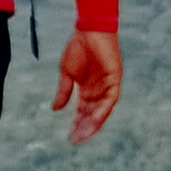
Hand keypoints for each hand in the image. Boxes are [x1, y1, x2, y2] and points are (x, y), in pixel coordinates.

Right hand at [56, 28, 122, 143]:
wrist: (90, 30)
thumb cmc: (79, 48)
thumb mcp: (67, 73)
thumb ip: (64, 92)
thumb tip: (55, 109)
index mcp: (88, 89)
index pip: (83, 111)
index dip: (77, 124)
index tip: (70, 137)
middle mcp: (99, 90)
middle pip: (93, 114)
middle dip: (84, 128)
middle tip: (75, 140)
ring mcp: (108, 86)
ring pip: (102, 110)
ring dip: (93, 123)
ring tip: (84, 134)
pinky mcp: (115, 79)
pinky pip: (110, 99)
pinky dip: (103, 110)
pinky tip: (94, 119)